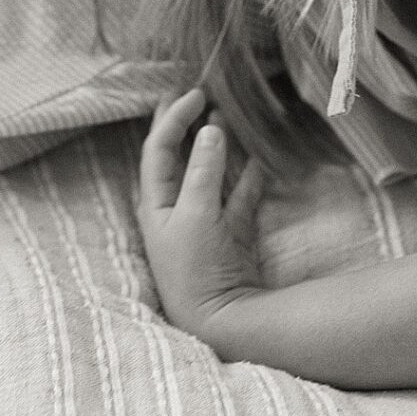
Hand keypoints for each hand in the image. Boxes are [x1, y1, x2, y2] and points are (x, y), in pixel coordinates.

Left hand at [137, 88, 265, 342]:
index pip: (158, 148)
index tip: (195, 93)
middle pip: (180, 156)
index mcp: (156, 202)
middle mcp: (176, 208)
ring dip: (221, 147)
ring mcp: (205, 221)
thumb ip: (203, 171)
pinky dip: (249, 179)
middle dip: (188, 125)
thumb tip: (211, 128)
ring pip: (212, 173)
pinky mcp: (231, 235)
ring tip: (229, 115)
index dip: (173, 118)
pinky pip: (240, 198)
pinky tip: (260, 160)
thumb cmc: (194, 269)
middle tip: (200, 92)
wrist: (219, 323)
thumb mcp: (195, 216)